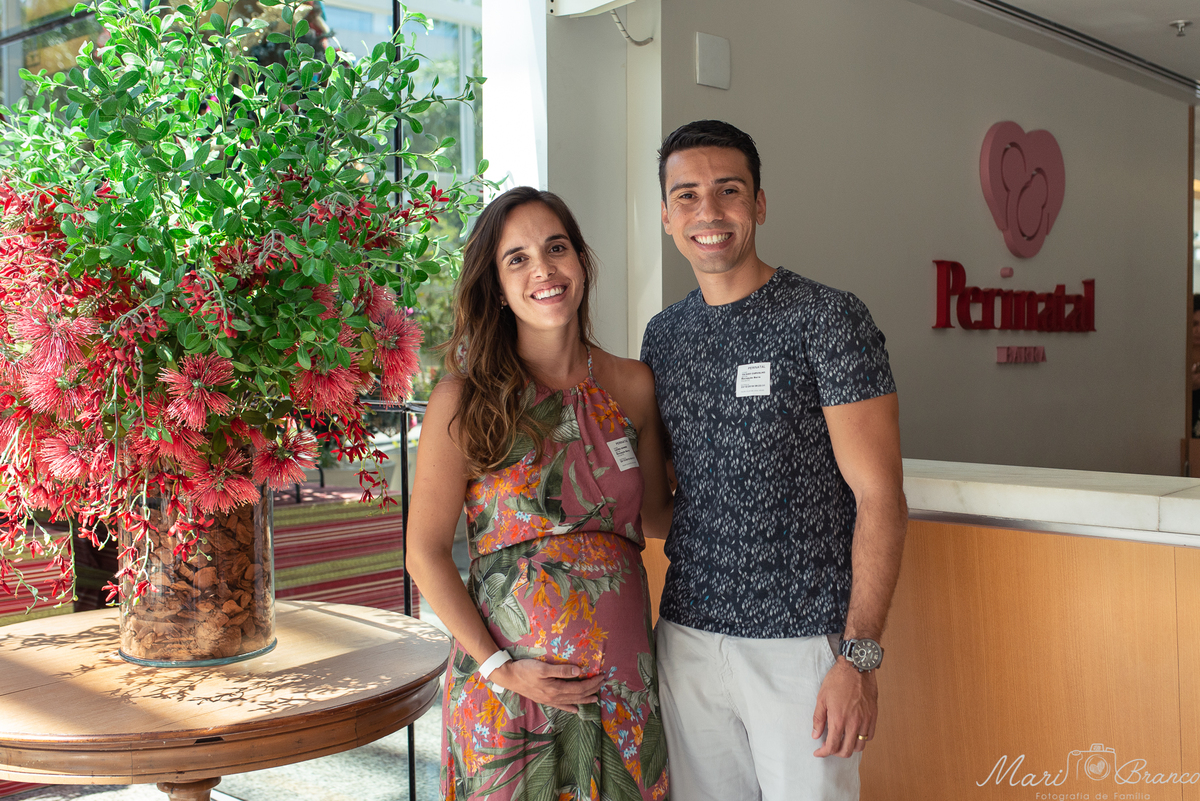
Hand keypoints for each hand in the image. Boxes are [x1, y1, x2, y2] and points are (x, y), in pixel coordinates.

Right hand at [489, 659, 604, 712]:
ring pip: (572, 701)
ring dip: (584, 699)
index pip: (580, 686)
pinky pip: (561, 706)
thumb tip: (579, 671)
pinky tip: (575, 710)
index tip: (602, 676)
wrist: (509, 677)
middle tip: (603, 683)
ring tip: (595, 699)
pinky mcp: (544, 700)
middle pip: (578, 695)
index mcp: (556, 688)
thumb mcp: (543, 667)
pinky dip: (570, 708)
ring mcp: (549, 700)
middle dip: (592, 689)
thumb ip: (561, 670)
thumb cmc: (525, 669)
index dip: (592, 682)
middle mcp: (555, 697)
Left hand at [811, 659, 877, 757]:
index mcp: (838, 719)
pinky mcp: (873, 716)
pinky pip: (870, 736)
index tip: (818, 752)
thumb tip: (815, 735)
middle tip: (830, 748)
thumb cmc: (837, 680)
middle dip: (836, 753)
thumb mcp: (822, 698)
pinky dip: (862, 739)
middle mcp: (853, 723)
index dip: (823, 753)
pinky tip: (854, 733)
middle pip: (846, 751)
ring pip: (860, 746)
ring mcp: (865, 720)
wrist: (856, 667)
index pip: (831, 746)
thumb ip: (818, 719)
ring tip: (842, 741)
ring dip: (850, 747)